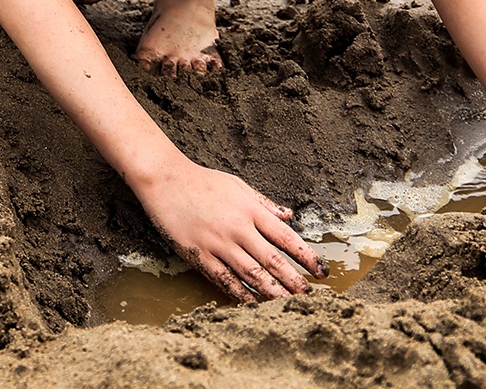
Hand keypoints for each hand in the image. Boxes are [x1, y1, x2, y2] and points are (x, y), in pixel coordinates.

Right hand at [134, 158, 323, 301]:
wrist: (164, 180)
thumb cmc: (202, 181)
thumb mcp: (238, 185)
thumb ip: (264, 203)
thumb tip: (289, 216)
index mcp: (250, 210)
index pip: (286, 238)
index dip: (306, 257)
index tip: (321, 272)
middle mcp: (238, 228)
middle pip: (273, 260)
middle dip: (294, 281)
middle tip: (309, 296)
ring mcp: (218, 243)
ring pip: (251, 273)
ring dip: (272, 291)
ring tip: (288, 305)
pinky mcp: (199, 254)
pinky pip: (224, 278)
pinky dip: (240, 292)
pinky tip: (253, 302)